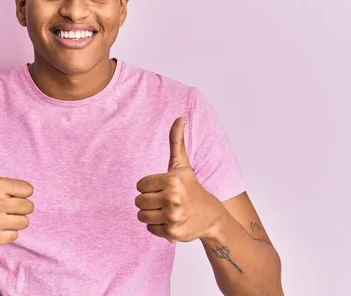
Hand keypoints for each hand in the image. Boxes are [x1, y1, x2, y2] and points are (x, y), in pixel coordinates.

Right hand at [0, 125, 34, 249]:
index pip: (28, 190)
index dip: (19, 192)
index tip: (5, 194)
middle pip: (29, 207)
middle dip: (18, 207)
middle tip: (2, 206)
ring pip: (24, 222)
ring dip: (15, 221)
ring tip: (0, 217)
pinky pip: (15, 236)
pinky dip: (7, 233)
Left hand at [135, 117, 225, 242]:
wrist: (211, 216)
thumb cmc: (192, 187)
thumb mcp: (183, 165)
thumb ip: (176, 141)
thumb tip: (179, 118)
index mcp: (172, 180)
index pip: (140, 185)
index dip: (148, 186)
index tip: (163, 187)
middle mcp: (173, 199)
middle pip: (138, 201)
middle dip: (148, 201)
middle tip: (164, 200)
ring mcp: (173, 217)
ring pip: (141, 216)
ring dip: (151, 214)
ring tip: (166, 210)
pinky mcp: (172, 233)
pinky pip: (150, 229)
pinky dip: (157, 227)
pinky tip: (171, 221)